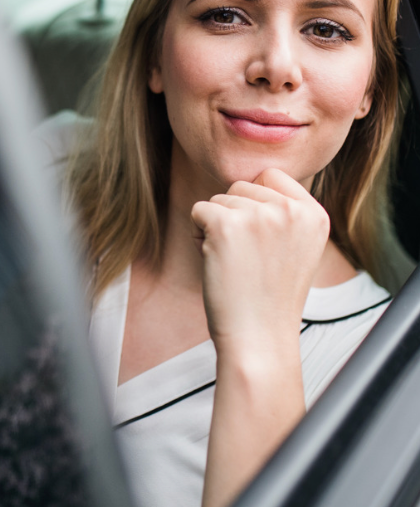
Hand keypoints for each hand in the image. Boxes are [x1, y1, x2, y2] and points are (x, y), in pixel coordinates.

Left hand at [191, 168, 329, 359]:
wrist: (259, 339)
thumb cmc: (268, 296)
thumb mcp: (294, 246)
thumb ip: (282, 211)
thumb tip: (249, 180)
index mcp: (315, 214)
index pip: (271, 175)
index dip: (255, 202)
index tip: (261, 240)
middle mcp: (291, 211)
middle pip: (242, 185)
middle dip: (234, 215)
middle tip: (246, 256)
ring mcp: (260, 216)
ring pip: (219, 199)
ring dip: (216, 226)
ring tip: (235, 262)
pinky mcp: (227, 225)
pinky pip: (198, 210)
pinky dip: (198, 233)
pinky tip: (216, 260)